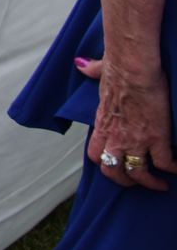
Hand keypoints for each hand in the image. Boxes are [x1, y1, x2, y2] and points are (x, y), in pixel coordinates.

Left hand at [77, 56, 174, 189]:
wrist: (133, 70)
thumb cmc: (118, 68)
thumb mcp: (100, 73)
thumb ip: (92, 72)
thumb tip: (81, 64)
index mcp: (103, 124)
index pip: (95, 154)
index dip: (104, 162)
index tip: (116, 163)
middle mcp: (116, 137)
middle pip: (113, 171)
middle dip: (125, 181)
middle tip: (137, 181)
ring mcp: (136, 140)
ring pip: (139, 173)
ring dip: (150, 182)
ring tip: (161, 184)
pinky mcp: (157, 138)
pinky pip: (165, 164)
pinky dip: (173, 169)